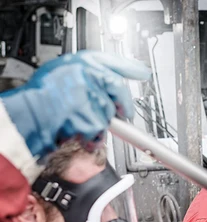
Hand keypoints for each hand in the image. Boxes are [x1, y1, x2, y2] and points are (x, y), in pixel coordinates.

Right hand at [0, 51, 150, 157]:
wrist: (27, 115)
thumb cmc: (40, 97)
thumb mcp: (61, 74)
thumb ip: (85, 75)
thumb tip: (111, 83)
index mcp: (79, 61)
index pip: (112, 61)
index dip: (130, 68)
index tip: (143, 72)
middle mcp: (86, 73)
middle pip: (118, 89)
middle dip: (123, 105)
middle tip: (124, 114)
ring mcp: (90, 94)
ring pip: (109, 112)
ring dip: (99, 123)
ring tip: (79, 122)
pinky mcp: (91, 115)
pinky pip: (102, 130)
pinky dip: (93, 138)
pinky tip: (79, 133)